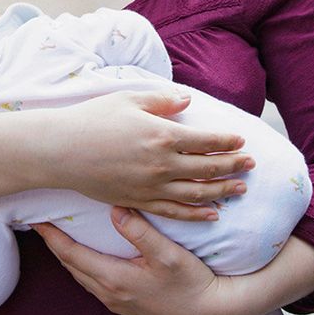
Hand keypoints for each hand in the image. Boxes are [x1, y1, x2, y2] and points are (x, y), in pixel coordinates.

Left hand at [34, 208, 236, 314]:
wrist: (209, 313)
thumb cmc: (191, 282)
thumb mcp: (167, 253)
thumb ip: (139, 231)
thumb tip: (114, 209)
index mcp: (114, 279)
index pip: (71, 254)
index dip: (51, 236)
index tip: (36, 219)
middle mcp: (110, 293)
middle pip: (71, 265)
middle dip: (54, 243)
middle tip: (42, 220)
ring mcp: (117, 301)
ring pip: (81, 274)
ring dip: (68, 253)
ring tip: (59, 232)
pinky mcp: (125, 303)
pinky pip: (93, 280)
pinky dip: (82, 262)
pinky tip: (87, 251)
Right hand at [52, 90, 253, 221]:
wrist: (62, 150)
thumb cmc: (94, 119)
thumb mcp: (130, 99)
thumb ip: (163, 100)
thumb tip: (188, 101)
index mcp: (163, 135)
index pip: (207, 140)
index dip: (227, 141)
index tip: (242, 140)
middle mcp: (163, 164)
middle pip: (208, 168)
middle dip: (234, 166)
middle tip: (251, 164)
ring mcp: (152, 187)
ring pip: (197, 194)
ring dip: (223, 191)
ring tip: (240, 189)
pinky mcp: (139, 202)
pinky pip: (175, 212)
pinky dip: (197, 215)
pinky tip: (212, 215)